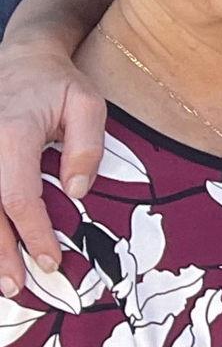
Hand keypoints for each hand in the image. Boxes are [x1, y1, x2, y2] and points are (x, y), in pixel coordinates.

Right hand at [0, 42, 105, 293]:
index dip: (33, 232)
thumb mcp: (88, 105)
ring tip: (0, 280)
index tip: (50, 261)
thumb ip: (86, 148)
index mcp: (12, 134)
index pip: (18, 195)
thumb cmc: (60, 84)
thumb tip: (78, 193)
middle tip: (15, 287)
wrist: (23, 59)